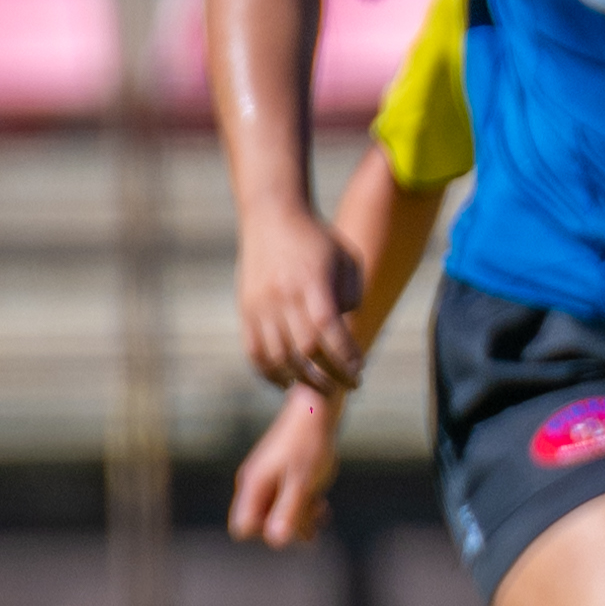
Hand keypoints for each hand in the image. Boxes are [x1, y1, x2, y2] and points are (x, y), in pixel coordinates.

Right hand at [228, 385, 342, 546]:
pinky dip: (302, 506)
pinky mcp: (279, 474)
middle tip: (316, 514)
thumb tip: (275, 542)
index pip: (243, 527)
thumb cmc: (310, 445)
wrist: (317, 409)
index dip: (265, 533)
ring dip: (299, 517)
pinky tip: (321, 504)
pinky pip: (285, 500)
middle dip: (288, 526)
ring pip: (276, 512)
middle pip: (261, 523)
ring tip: (322, 511)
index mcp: (254, 485)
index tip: (291, 522)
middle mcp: (254, 483)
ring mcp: (266, 478)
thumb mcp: (303, 482)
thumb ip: (289, 510)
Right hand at [236, 201, 363, 391]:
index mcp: (312, 284)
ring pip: (277, 357)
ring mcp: (260, 306)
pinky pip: (254, 352)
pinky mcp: (245, 310)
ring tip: (321, 389)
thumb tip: (345, 333)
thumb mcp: (346, 260)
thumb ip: (351, 296)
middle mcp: (283, 297)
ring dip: (300, 379)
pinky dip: (269, 373)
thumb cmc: (318, 240)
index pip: (329, 332)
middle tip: (347, 387)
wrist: (272, 216)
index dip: (344, 358)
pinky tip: (286, 383)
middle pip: (305, 350)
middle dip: (329, 375)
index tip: (358, 372)